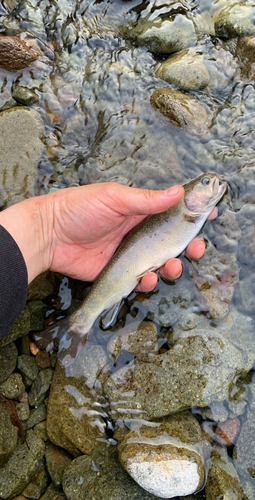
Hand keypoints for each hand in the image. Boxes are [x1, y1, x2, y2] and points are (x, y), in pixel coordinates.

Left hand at [0, 182, 216, 285]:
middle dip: (188, 246)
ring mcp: (130, 254)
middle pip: (172, 241)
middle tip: (196, 249)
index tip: (210, 216)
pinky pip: (141, 280)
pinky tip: (147, 278)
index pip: (172, 212)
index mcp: (140, 210)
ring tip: (171, 266)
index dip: (191, 214)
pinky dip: (149, 281)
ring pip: (160, 263)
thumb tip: (178, 191)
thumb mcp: (115, 198)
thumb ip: (147, 200)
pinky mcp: (119, 273)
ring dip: (172, 266)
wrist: (50, 236)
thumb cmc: (79, 208)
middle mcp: (138, 232)